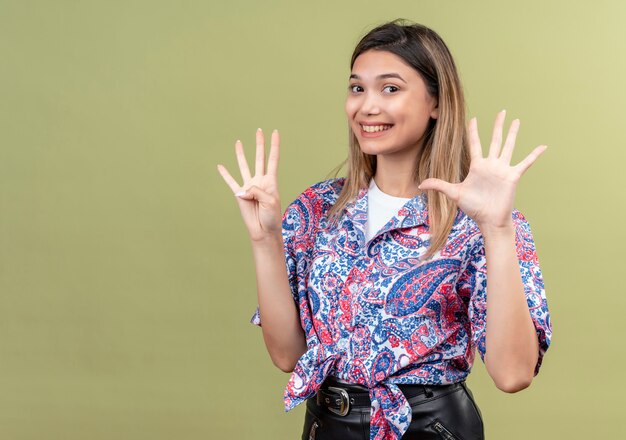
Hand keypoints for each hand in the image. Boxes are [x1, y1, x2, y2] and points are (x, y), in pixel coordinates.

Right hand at [217, 128, 282, 241]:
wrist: (264, 230)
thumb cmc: (271, 217)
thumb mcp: (269, 202)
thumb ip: (256, 191)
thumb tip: (241, 189)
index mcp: (271, 181)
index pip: (273, 159)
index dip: (274, 146)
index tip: (275, 132)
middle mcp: (260, 181)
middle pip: (259, 157)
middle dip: (259, 144)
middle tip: (259, 130)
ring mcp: (249, 186)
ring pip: (244, 166)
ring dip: (241, 154)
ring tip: (238, 142)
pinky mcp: (240, 194)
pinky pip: (231, 182)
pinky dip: (225, 174)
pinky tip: (220, 166)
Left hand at [418, 111, 546, 230]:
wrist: (489, 220)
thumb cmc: (473, 208)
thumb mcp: (454, 194)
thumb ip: (439, 185)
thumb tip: (421, 184)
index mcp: (477, 166)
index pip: (475, 144)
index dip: (474, 131)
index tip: (474, 119)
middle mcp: (491, 164)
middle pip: (495, 140)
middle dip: (498, 125)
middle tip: (502, 111)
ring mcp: (503, 169)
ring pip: (509, 146)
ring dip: (513, 133)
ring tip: (517, 120)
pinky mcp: (513, 176)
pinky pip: (525, 163)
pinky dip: (534, 155)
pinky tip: (543, 146)